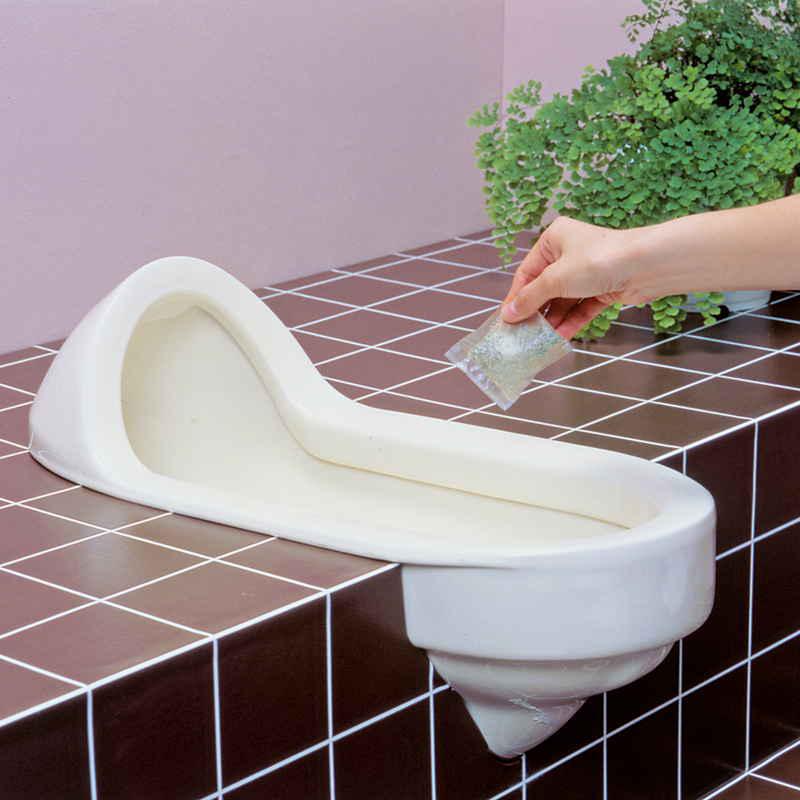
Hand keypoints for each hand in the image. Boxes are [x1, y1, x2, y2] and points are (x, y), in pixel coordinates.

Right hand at [501, 217, 642, 339]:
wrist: (647, 265)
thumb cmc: (598, 260)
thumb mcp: (556, 279)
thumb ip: (530, 298)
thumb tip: (508, 314)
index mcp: (553, 240)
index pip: (527, 273)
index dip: (516, 297)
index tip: (507, 320)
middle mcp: (568, 253)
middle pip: (545, 288)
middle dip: (536, 312)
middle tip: (522, 334)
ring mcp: (587, 272)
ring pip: (563, 300)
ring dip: (553, 320)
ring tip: (539, 341)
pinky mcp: (603, 288)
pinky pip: (581, 307)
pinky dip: (571, 321)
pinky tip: (560, 337)